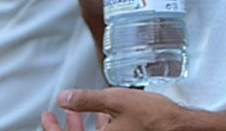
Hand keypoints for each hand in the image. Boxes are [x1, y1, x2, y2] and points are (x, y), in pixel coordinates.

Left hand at [43, 88, 189, 130]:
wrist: (178, 128)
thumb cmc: (152, 116)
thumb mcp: (116, 101)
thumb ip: (86, 100)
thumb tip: (64, 97)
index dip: (52, 128)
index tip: (46, 117)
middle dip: (66, 126)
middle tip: (55, 116)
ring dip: (82, 126)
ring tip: (78, 112)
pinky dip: (100, 129)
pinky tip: (103, 116)